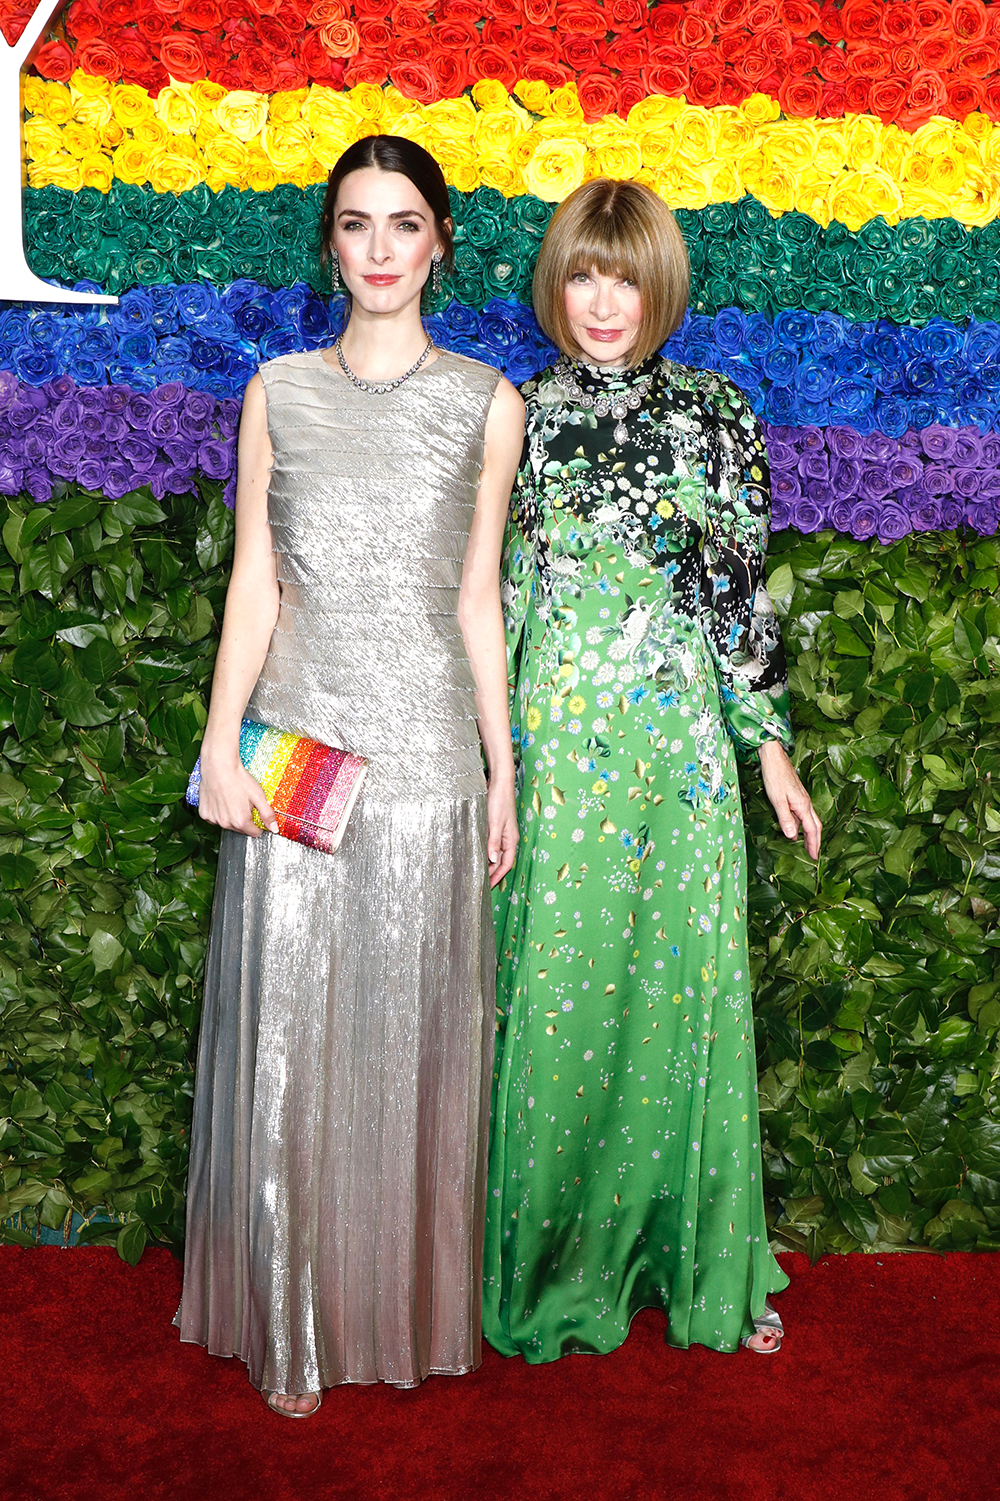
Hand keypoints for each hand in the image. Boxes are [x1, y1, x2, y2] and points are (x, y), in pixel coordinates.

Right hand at [196, 748, 277, 836]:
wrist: (219, 767)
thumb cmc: (238, 779)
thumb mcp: (259, 796)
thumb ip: (267, 814)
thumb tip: (274, 829)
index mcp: (241, 821)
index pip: (254, 833)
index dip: (258, 824)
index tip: (256, 814)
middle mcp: (225, 823)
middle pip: (240, 829)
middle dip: (244, 819)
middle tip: (244, 803)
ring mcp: (213, 819)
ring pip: (227, 824)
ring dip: (231, 816)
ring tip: (232, 800)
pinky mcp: (204, 814)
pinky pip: (214, 818)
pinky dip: (218, 812)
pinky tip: (222, 800)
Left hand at [486, 778, 518, 887]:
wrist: (500, 783)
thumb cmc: (499, 801)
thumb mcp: (495, 823)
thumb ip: (493, 842)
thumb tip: (492, 859)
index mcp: (511, 839)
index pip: (506, 864)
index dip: (498, 876)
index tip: (488, 886)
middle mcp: (508, 838)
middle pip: (501, 861)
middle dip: (492, 873)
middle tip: (480, 882)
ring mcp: (503, 833)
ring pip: (496, 853)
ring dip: (488, 863)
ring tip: (477, 872)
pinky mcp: (496, 827)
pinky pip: (492, 845)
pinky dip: (486, 852)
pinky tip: (477, 854)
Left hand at [758, 740, 821, 860]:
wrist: (773, 756)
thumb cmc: (775, 776)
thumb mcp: (777, 800)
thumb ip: (785, 818)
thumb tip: (793, 836)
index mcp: (803, 805)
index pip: (811, 830)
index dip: (813, 844)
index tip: (814, 857)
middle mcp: (805, 803)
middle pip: (815, 825)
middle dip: (816, 841)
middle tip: (814, 855)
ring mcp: (802, 798)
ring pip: (810, 819)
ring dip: (810, 833)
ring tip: (806, 845)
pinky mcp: (796, 794)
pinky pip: (803, 813)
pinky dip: (803, 824)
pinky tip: (796, 827)